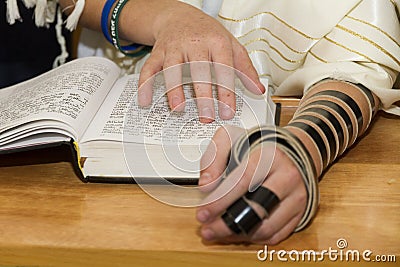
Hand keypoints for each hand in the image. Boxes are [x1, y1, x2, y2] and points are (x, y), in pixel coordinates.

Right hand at [137, 2, 264, 122]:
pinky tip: (145, 100)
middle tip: (206, 115)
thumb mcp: (231, 45)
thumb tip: (258, 89)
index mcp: (216, 42)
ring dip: (174, 89)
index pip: (224, 68)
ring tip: (178, 108)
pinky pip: (149, 68)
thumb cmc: (206, 33)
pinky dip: (145, 84)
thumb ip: (245, 68)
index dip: (227, 91)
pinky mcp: (158, 52)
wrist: (179, 15)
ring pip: (172, 68)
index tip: (228, 111)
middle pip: (199, 69)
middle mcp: (194, 43)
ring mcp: (174, 47)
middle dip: (203, 94)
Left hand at [196, 126, 306, 243]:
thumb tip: (206, 185)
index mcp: (270, 156)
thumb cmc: (260, 145)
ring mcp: (296, 196)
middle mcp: (287, 177)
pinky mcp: (300, 212)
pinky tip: (235, 233)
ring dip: (237, 234)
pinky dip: (253, 238)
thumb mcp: (232, 137)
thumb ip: (214, 157)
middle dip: (226, 224)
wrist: (294, 149)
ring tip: (217, 232)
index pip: (242, 182)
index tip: (202, 212)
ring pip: (266, 227)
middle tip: (206, 228)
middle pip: (256, 209)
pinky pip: (276, 234)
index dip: (220, 200)